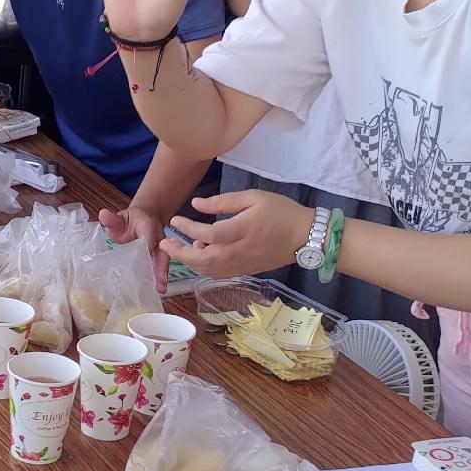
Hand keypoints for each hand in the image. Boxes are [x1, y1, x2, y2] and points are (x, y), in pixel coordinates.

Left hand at [100, 201, 168, 293]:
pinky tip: (159, 289)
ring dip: (162, 275)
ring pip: (163, 261)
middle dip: (161, 267)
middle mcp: (158, 237)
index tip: (147, 257)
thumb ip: (112, 219)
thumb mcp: (119, 218)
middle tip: (160, 282)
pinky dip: (160, 278)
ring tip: (161, 289)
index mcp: (148, 225)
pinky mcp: (158, 256)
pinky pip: (160, 266)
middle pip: (161, 252)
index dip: (148, 248)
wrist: (143, 218)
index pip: (149, 237)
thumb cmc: (129, 220)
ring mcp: (160, 248)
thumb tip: (103, 214)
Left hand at [161, 190, 310, 278]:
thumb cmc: (281, 212)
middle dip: (181, 253)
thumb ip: (223, 202)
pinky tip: (200, 254)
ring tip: (180, 247)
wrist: (305, 237)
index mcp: (243, 230)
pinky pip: (219, 273)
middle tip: (165, 243)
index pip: (208, 234)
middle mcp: (240, 251)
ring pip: (209, 270)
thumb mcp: (253, 197)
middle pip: (204, 260)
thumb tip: (196, 204)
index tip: (175, 219)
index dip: (188, 229)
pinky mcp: (246, 271)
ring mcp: (243, 264)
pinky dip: (204, 267)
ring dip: (190, 262)